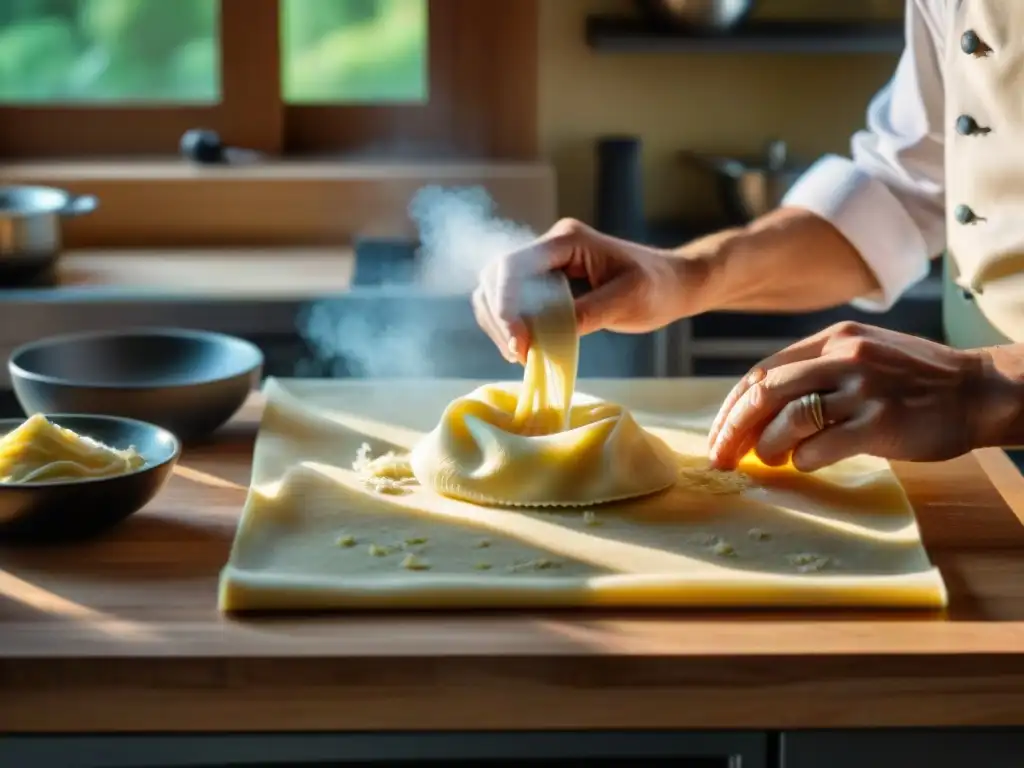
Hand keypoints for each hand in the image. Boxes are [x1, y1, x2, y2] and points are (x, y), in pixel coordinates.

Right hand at [473, 218, 704, 362]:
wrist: (674, 283)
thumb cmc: (658, 288)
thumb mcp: (626, 301)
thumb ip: (586, 314)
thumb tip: (543, 335)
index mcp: (567, 240)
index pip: (514, 267)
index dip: (506, 306)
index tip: (518, 343)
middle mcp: (549, 246)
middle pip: (497, 276)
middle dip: (498, 316)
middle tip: (517, 354)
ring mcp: (546, 263)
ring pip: (498, 288)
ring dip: (499, 322)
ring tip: (519, 354)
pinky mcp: (547, 282)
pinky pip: (514, 301)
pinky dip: (510, 324)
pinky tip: (524, 347)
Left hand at [706, 322, 987, 471]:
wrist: (978, 391)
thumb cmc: (913, 382)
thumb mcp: (861, 356)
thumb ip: (815, 373)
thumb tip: (758, 412)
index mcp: (832, 339)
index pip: (761, 372)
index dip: (731, 407)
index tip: (718, 435)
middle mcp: (843, 356)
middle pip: (764, 393)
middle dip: (732, 429)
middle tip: (721, 458)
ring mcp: (862, 388)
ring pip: (788, 418)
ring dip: (766, 447)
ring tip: (768, 461)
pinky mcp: (880, 422)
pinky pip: (821, 446)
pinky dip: (802, 460)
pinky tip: (805, 464)